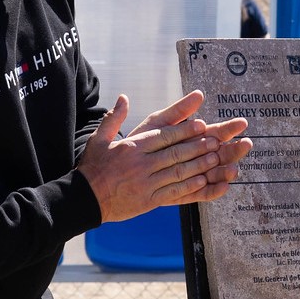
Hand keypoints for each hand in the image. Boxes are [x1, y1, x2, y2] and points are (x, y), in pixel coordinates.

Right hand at [77, 90, 252, 221]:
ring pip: (178, 172)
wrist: (83, 199)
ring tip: (215, 158)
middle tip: (216, 141)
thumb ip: (114, 118)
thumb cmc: (93, 167)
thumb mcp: (99, 139)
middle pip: (175, 153)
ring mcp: (146, 183)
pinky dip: (189, 186)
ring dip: (199, 165)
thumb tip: (124, 97)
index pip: (164, 136)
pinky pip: (173, 192)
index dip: (185, 130)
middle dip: (198, 146)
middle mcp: (141, 164)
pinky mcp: (148, 201)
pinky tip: (203, 180)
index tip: (201, 125)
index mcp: (133, 147)